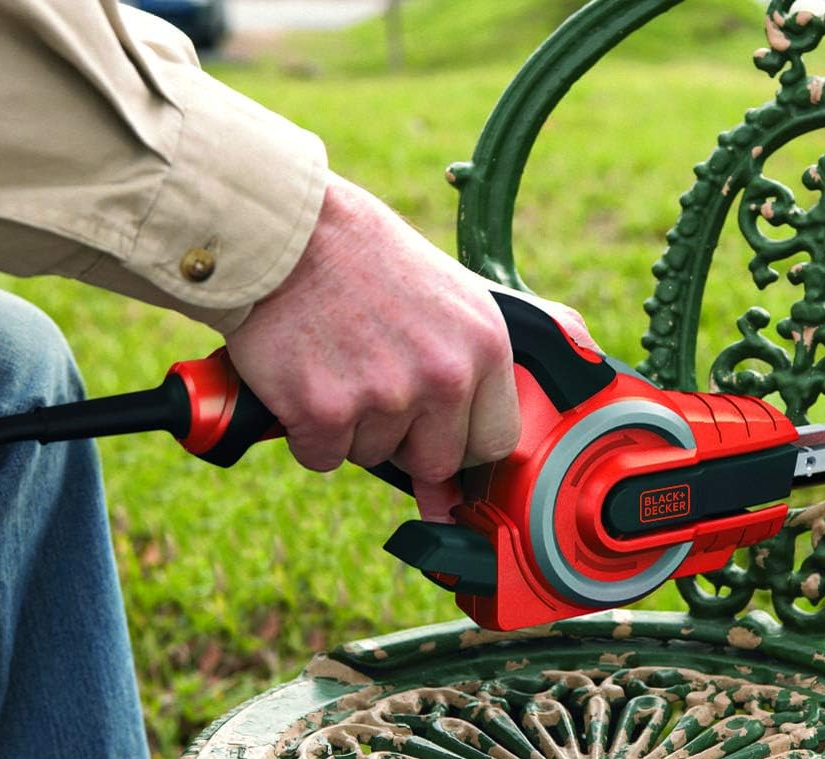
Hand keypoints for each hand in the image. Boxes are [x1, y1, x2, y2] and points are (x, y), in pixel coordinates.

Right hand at [224, 172, 592, 520]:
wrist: (283, 231)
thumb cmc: (365, 260)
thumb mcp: (456, 294)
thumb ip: (484, 365)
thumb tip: (541, 407)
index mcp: (485, 346)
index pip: (494, 442)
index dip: (460, 438)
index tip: (434, 425)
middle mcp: (444, 375)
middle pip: (436, 461)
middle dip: (404, 437)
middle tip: (373, 376)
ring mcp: (385, 396)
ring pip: (373, 456)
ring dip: (351, 426)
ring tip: (337, 359)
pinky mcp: (325, 412)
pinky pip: (323, 456)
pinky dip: (306, 430)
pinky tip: (304, 375)